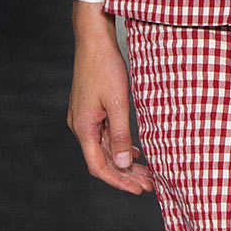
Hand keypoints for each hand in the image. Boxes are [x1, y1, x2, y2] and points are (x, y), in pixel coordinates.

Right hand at [68, 4, 154, 194]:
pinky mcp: (91, 110)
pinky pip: (105, 135)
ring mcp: (84, 118)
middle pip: (103, 160)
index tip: (138, 190)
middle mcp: (80, 126)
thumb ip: (120, 134)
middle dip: (126, 174)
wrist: (94, 40)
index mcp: (84, 127)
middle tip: (150, 185)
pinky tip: (136, 151)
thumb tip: (123, 163)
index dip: (118, 181)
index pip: (98, 166)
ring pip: (106, 148)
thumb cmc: (105, 67)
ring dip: (125, 161)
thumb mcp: (118, 103)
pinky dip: (121, 145)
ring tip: (148, 172)